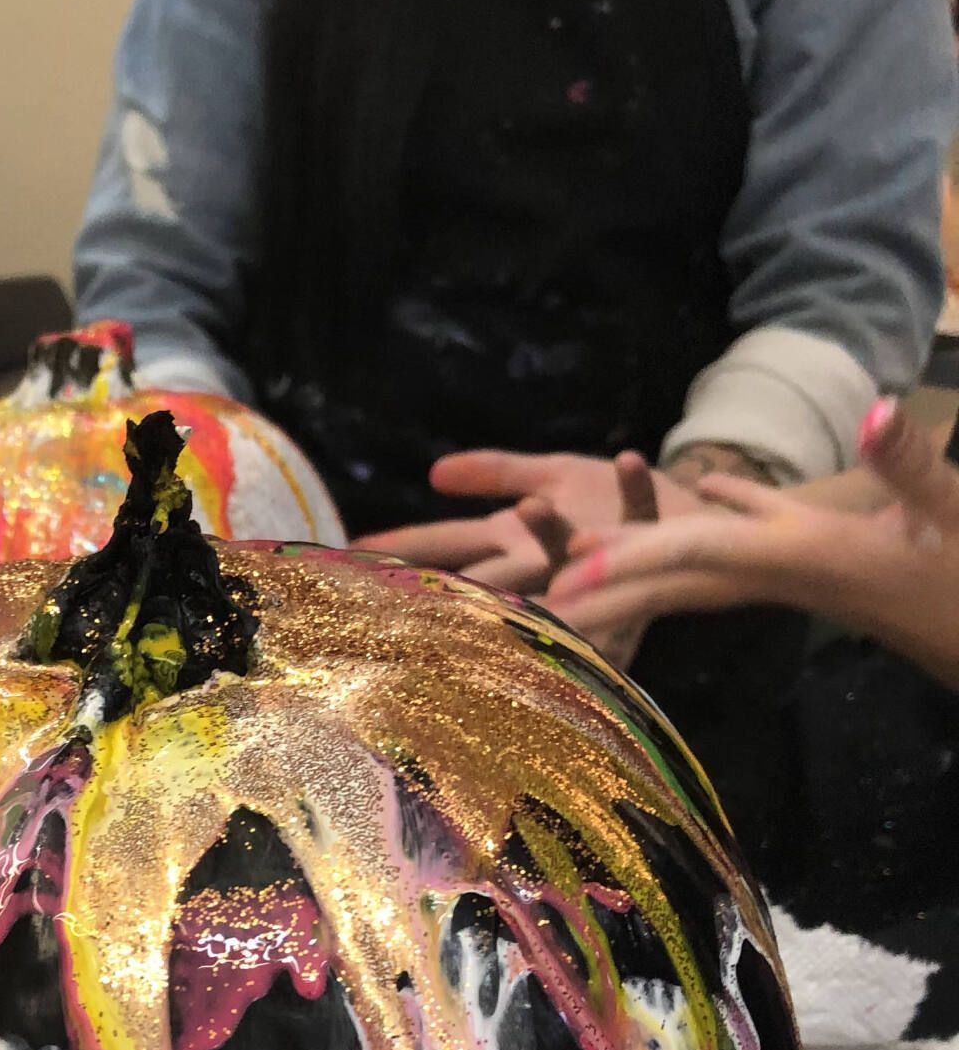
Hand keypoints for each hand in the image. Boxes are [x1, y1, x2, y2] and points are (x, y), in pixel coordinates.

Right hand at [365, 450, 696, 592]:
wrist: (697, 518)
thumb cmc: (617, 502)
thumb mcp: (552, 476)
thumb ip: (495, 472)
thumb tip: (435, 473)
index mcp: (518, 541)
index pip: (447, 549)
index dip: (401, 552)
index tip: (353, 559)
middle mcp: (550, 557)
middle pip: (493, 570)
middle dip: (463, 579)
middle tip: (424, 592)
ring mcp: (598, 552)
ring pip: (563, 551)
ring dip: (546, 532)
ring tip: (527, 505)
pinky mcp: (648, 537)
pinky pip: (642, 507)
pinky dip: (634, 483)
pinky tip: (627, 458)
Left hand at [548, 401, 958, 689]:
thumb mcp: (949, 517)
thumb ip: (910, 467)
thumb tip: (879, 409)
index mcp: (798, 560)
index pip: (697, 556)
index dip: (631, 562)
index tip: (566, 580)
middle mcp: (777, 569)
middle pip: (665, 579)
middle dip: (595, 590)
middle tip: (514, 606)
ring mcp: (792, 565)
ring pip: (691, 564)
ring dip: (629, 563)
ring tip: (562, 564)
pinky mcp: (816, 554)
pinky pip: (743, 537)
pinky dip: (714, 517)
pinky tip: (700, 488)